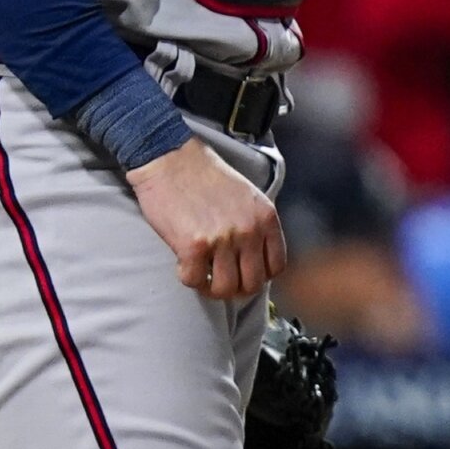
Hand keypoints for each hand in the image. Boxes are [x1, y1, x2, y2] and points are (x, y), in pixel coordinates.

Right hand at [128, 138, 287, 300]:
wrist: (172, 159)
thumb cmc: (207, 177)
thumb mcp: (249, 197)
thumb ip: (257, 225)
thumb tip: (256, 259)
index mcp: (266, 217)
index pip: (277, 266)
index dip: (260, 275)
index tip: (244, 273)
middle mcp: (249, 230)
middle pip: (253, 283)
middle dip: (237, 288)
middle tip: (221, 280)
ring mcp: (222, 239)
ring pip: (225, 289)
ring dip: (212, 288)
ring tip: (203, 275)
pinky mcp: (193, 246)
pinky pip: (194, 281)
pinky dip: (189, 278)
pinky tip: (185, 264)